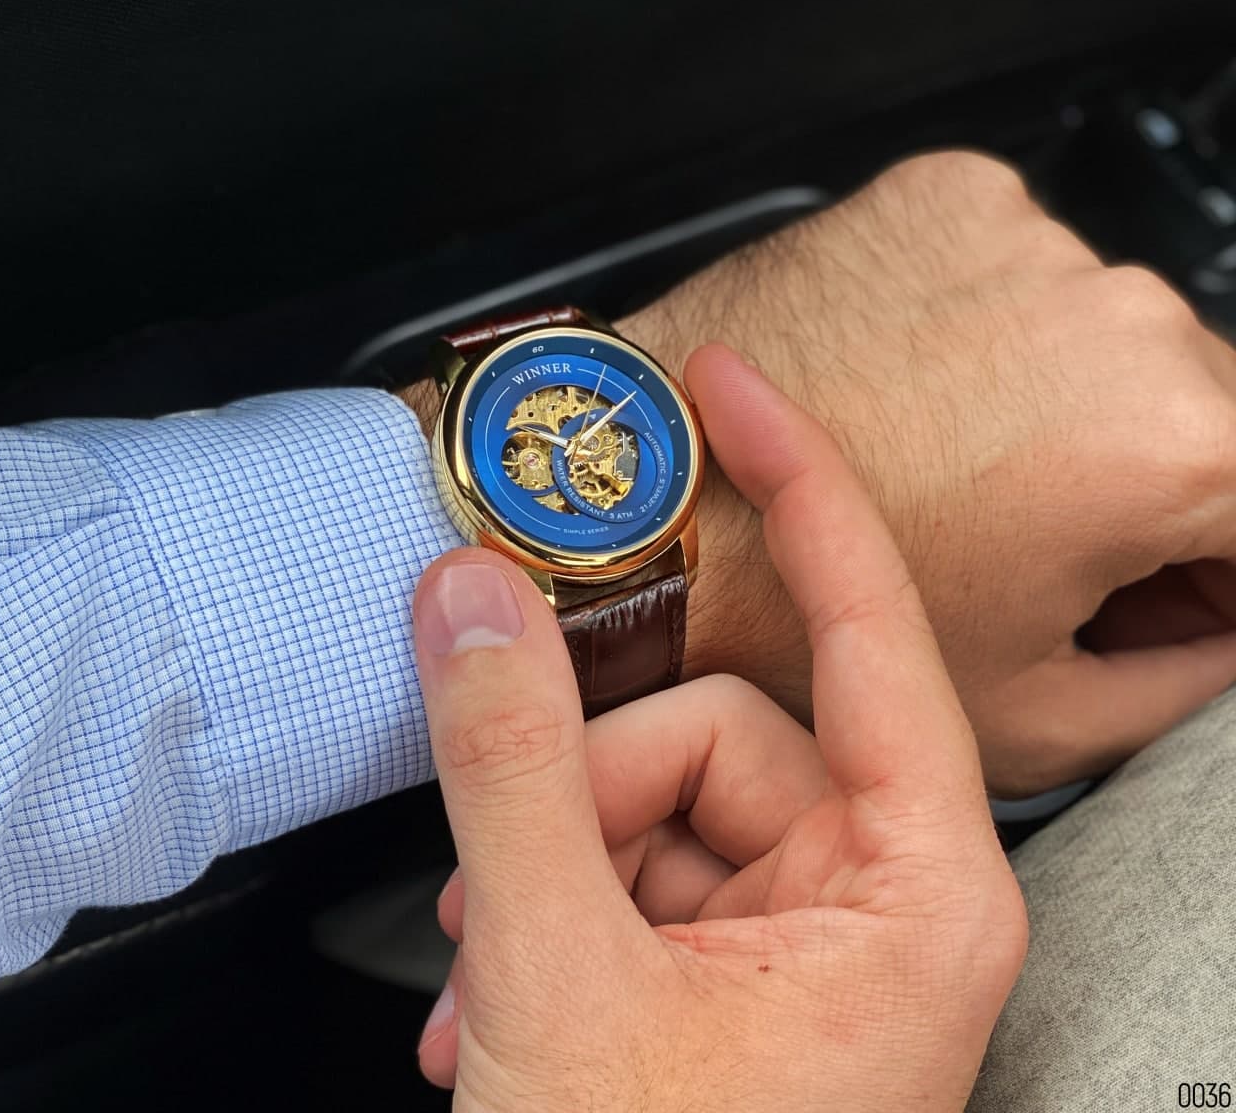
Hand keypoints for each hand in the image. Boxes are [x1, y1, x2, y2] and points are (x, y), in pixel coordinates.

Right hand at [410, 353, 1024, 1110]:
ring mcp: (801, 924)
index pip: (862, 620)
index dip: (795, 482)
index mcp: (917, 887)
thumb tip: (468, 601)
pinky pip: (635, 856)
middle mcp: (876, 890)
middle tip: (506, 898)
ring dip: (550, 869)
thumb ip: (510, 770)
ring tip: (501, 982)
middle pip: (710, 728)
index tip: (734, 388)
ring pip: (653, 791)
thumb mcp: (569, 985)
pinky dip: (555, 907)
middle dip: (582, 797)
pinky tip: (511, 996)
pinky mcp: (734, 958)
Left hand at [620, 151, 1235, 795]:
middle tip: (1054, 549)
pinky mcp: (950, 197)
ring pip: (1111, 337)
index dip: (1224, 578)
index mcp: (1171, 444)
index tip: (1173, 598)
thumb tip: (1226, 637)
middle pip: (1206, 408)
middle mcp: (1118, 313)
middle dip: (1156, 487)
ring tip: (961, 472)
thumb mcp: (1035, 713)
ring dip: (1073, 402)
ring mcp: (1030, 239)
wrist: (653, 497)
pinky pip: (1022, 275)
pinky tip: (919, 397)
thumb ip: (1188, 681)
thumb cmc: (803, 608)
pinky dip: (995, 333)